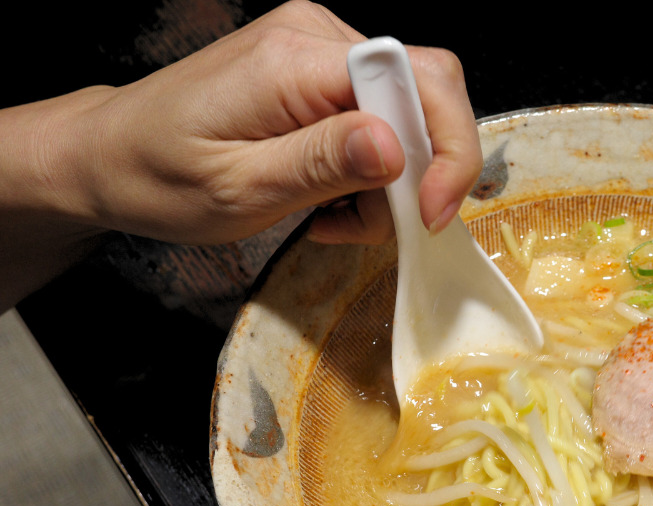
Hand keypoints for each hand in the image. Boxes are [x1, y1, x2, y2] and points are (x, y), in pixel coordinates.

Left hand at [0, 0, 481, 308]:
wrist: (108, 154)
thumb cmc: (158, 176)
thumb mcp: (239, 189)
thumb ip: (321, 164)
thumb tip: (396, 147)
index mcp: (296, 59)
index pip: (420, 79)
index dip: (446, 149)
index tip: (430, 216)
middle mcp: (316, 35)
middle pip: (425, 94)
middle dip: (421, 172)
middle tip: (376, 224)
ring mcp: (318, 48)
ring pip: (408, 114)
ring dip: (391, 182)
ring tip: (335, 218)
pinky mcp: (318, 70)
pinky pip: (380, 116)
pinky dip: (371, 171)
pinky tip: (329, 197)